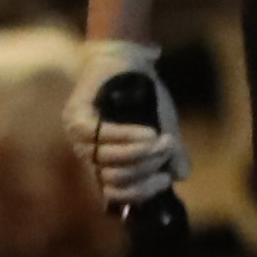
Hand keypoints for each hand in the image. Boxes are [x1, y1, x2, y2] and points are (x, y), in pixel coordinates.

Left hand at [67, 41, 182, 208]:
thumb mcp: (164, 128)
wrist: (131, 60)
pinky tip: (148, 133)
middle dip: (145, 170)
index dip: (142, 193)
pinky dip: (127, 137)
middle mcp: (90, 156)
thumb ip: (169, 153)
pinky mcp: (75, 116)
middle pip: (114, 181)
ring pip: (107, 161)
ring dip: (139, 154)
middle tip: (166, 152)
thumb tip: (181, 176)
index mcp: (106, 164)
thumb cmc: (145, 96)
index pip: (116, 196)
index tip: (166, 180)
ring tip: (160, 141)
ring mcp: (80, 138)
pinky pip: (101, 136)